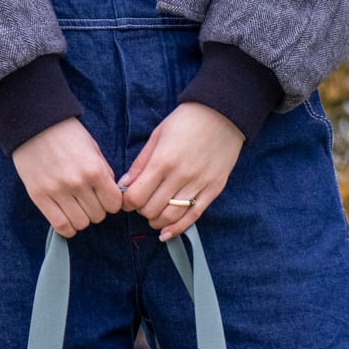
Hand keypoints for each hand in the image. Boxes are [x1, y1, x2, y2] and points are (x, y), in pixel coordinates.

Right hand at [12, 118, 121, 236]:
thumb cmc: (66, 134)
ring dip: (81, 217)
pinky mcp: (39, 196)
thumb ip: (104, 173)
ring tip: (76, 205)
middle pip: (98, 216)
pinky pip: (60, 226)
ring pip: (81, 224)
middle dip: (96, 208)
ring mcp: (57, 191)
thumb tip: (112, 195)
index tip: (105, 197)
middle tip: (88, 198)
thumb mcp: (93, 148)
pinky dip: (67, 227)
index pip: (114, 204)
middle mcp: (77, 183)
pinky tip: (66, 216)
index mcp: (94, 170)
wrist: (33, 122)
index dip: (111, 202)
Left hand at [119, 103, 243, 240]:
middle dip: (141, 210)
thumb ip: (141, 163)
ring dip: (157, 221)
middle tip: (141, 203)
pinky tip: (166, 233)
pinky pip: (193, 216)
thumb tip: (125, 184)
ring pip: (171, 216)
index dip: (127, 202)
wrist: (223, 114)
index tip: (126, 199)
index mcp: (163, 161)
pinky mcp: (213, 190)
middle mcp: (180, 176)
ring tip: (153, 216)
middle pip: (152, 209)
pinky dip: (177, 228)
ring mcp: (199, 185)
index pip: (137, 195)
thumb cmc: (187, 121)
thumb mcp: (158, 135)